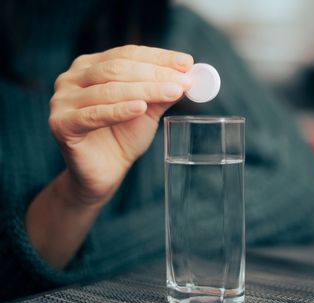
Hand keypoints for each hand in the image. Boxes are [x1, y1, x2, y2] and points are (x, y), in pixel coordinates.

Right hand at [48, 45, 192, 205]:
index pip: (127, 54)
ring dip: (145, 90)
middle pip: (118, 69)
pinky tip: (141, 108)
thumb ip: (162, 92)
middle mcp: (71, 78)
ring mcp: (61, 100)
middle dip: (155, 74)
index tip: (186, 63)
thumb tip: (187, 74)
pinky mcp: (61, 124)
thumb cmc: (124, 137)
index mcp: (90, 66)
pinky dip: (120, 110)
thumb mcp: (148, 110)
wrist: (105, 172)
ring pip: (109, 90)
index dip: (159, 57)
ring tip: (173, 92)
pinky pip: (94, 114)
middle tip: (183, 81)